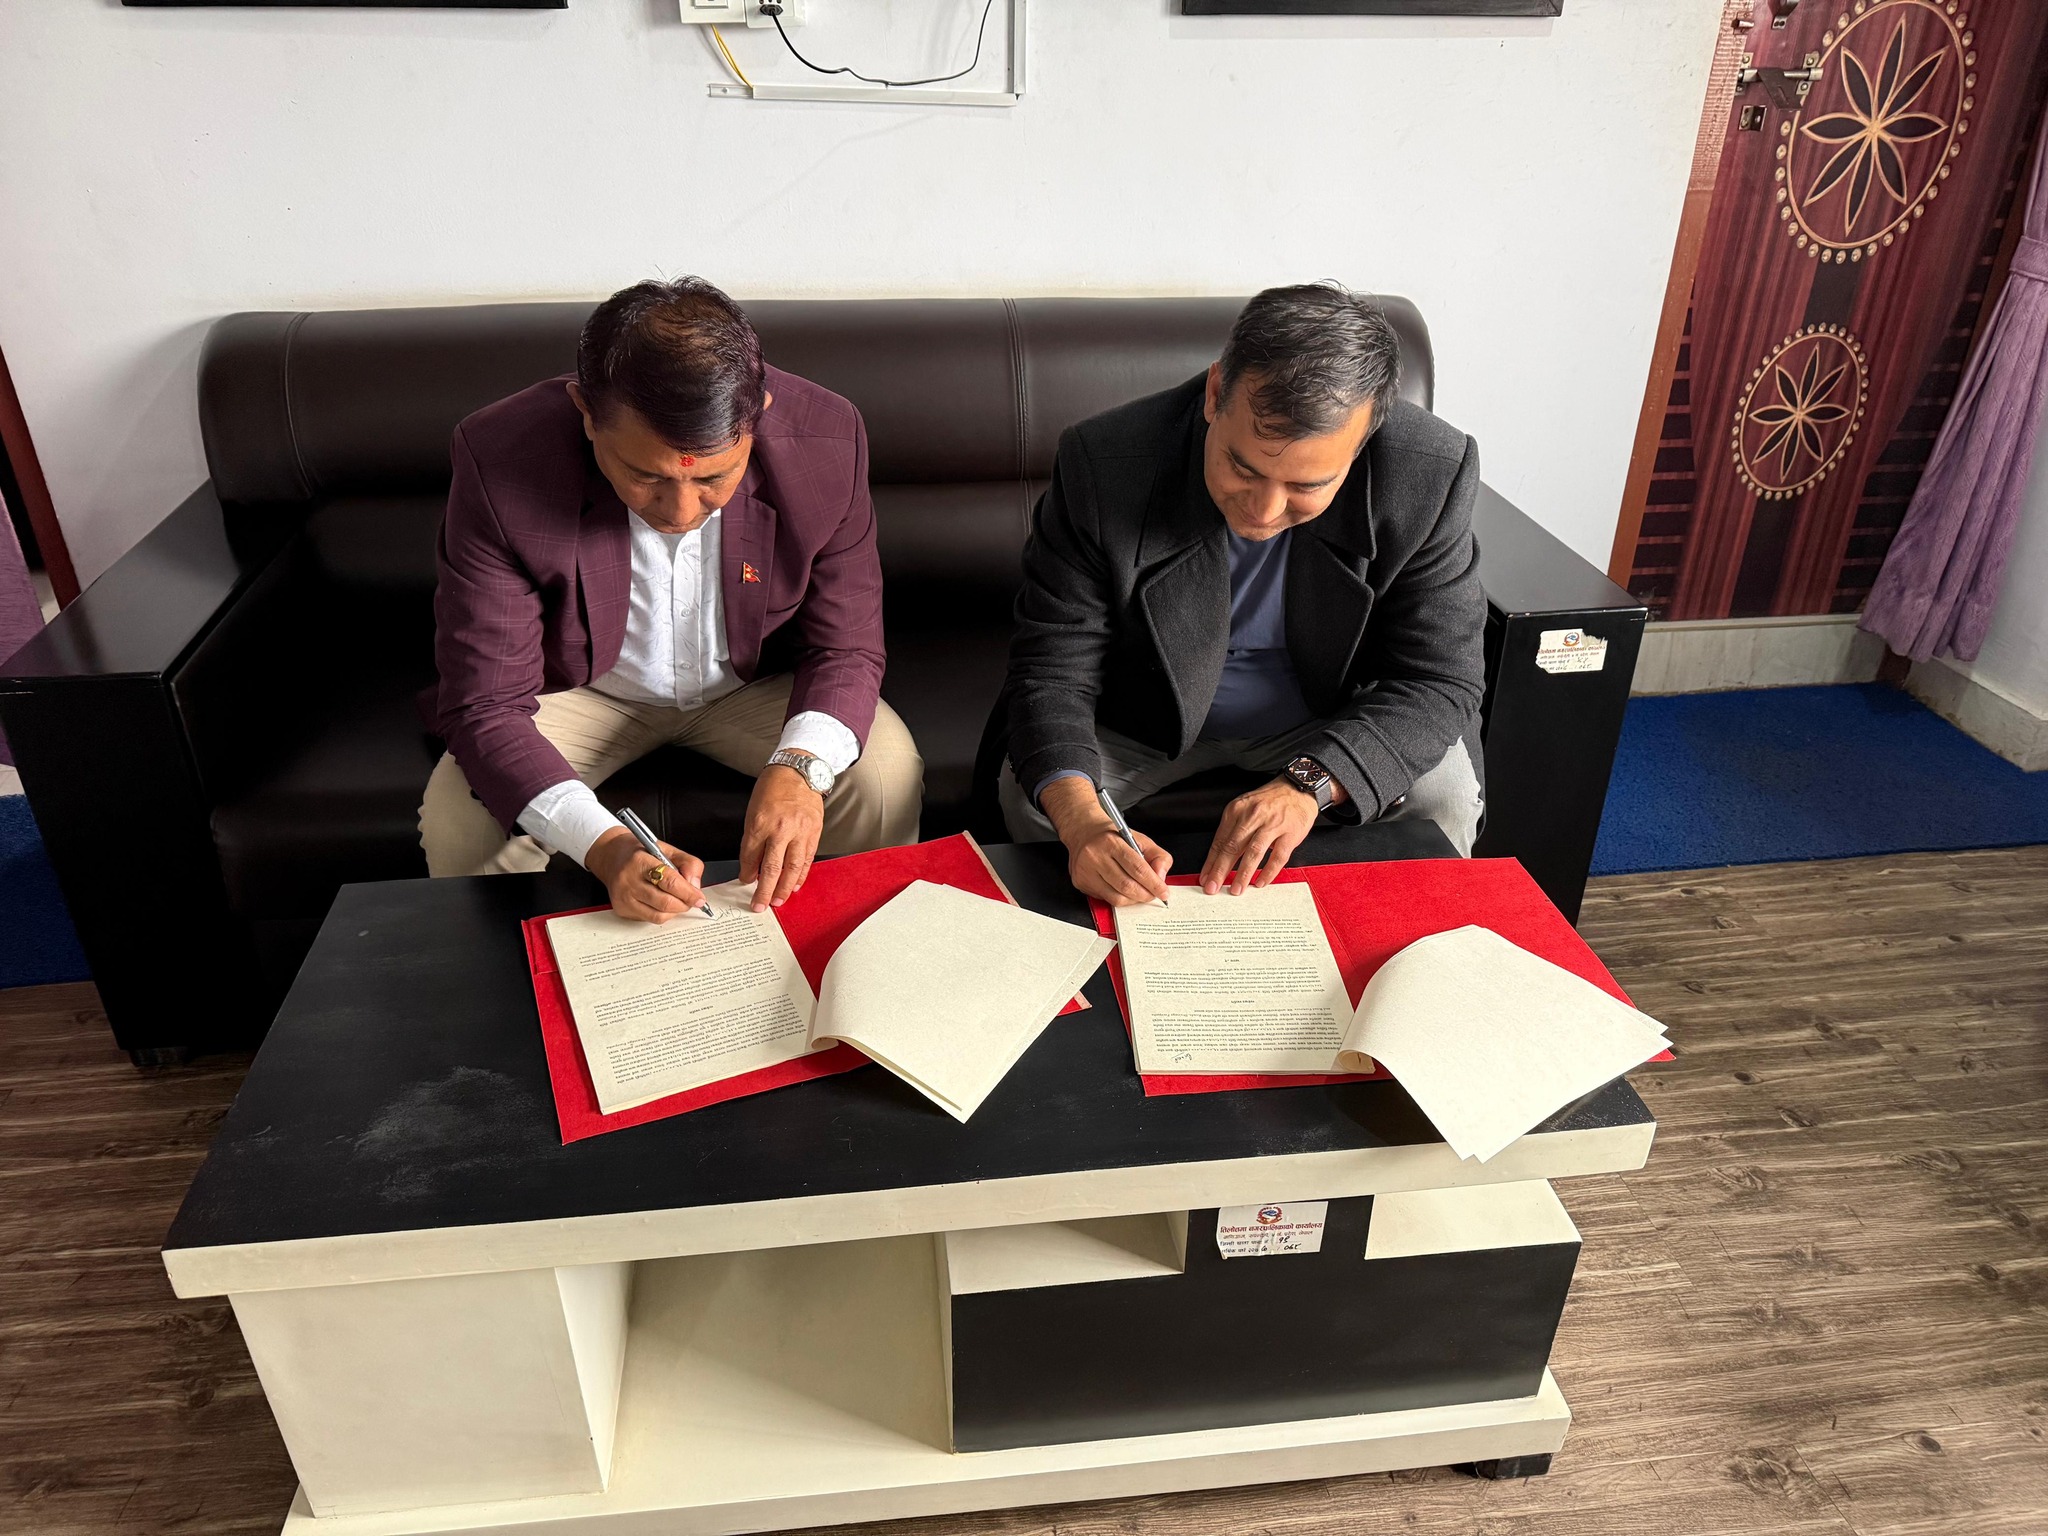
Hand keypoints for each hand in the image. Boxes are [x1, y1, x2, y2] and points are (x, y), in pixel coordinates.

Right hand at [586, 826, 706, 923]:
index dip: (688, 893)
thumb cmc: (640, 853)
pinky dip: (661, 914)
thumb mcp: (667, 850)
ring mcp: (623, 898)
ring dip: (674, 911)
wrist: (611, 857)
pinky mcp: (621, 909)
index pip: (669, 882)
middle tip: (691, 899)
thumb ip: (688, 864)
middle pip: (665, 903)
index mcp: (640, 862)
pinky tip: (661, 902)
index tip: (699, 898)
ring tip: (677, 900)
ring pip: (658, 915)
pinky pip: (649, 919)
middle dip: (684, 904)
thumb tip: (695, 887)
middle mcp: (628, 881)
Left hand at [740, 762, 824, 912]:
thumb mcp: (754, 811)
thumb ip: (753, 838)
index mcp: (760, 823)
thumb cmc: (773, 788)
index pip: (750, 856)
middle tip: (759, 905)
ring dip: (784, 888)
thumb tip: (753, 864)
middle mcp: (781, 829)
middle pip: (771, 868)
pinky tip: (795, 885)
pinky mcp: (814, 833)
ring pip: (792, 867)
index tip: (745, 882)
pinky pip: (807, 859)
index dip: (747, 873)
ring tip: (778, 901)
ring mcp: (800, 832)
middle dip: (764, 890)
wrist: (798, 771)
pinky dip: (801, 874)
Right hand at [1040, 776, 1172, 906]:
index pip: (1137, 868)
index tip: (1163, 892)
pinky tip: (1123, 891)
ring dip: (1133, 900)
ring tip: (1140, 893)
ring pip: (1116, 897)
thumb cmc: (1112, 837)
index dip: (1153, 883)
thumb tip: (1161, 878)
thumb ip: (1158, 856)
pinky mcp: (1081, 883)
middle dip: (1145, 894)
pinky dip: (1120, 899)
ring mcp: (1086, 872)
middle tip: (1153, 894)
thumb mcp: (1140, 839)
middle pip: (1126, 886)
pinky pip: (1106, 899)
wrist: (1084, 832)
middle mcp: (1096, 857)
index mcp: (1112, 842)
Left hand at [1200, 777, 1319, 894]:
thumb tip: (1217, 859)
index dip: (1210, 862)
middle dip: (1220, 870)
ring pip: (1254, 852)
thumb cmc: (1270, 801)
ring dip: (1243, 873)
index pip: (1220, 840)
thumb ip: (1232, 830)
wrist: (1297, 789)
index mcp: (1237, 810)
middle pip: (1232, 847)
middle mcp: (1253, 816)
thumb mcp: (1245, 808)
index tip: (1204, 877)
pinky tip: (1261, 882)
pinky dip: (1268, 871)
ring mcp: (1272, 825)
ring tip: (1236, 889)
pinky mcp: (1290, 833)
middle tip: (1213, 887)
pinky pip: (1278, 856)